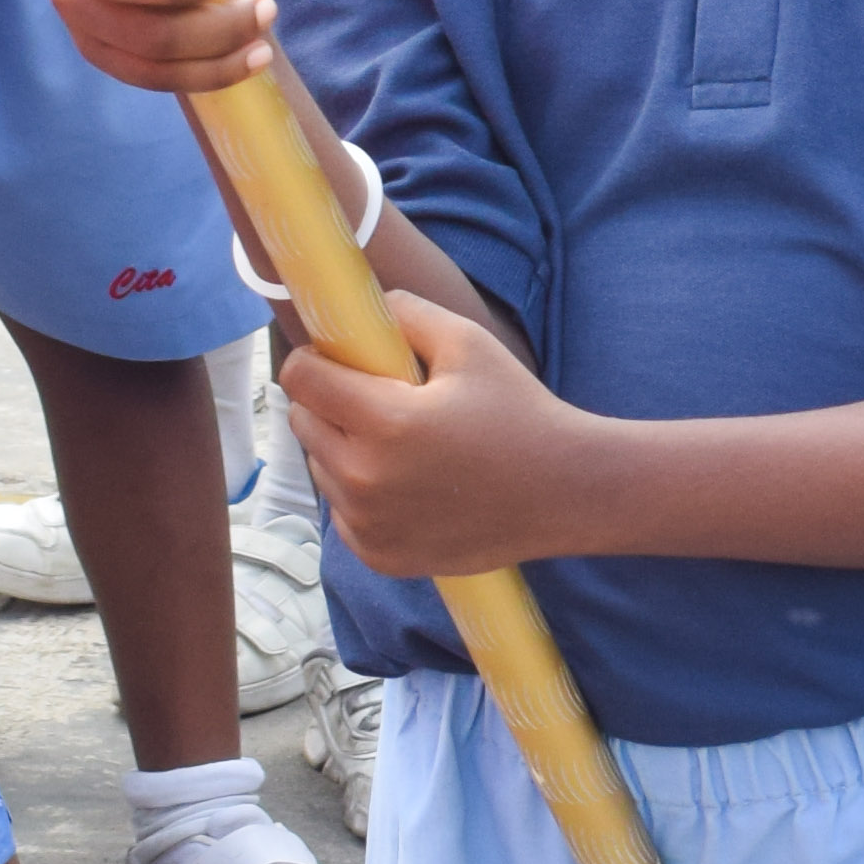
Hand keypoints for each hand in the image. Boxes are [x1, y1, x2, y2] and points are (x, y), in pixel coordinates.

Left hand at [280, 292, 600, 578]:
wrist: (562, 493)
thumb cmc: (519, 412)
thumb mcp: (470, 344)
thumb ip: (408, 314)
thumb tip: (361, 308)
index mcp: (385, 421)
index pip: (301, 380)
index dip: (315, 360)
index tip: (338, 360)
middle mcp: (365, 478)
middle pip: (303, 423)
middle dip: (330, 404)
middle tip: (378, 401)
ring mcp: (369, 524)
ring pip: (321, 468)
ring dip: (344, 450)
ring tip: (401, 446)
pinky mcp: (378, 555)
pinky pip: (343, 512)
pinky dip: (361, 495)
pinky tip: (408, 485)